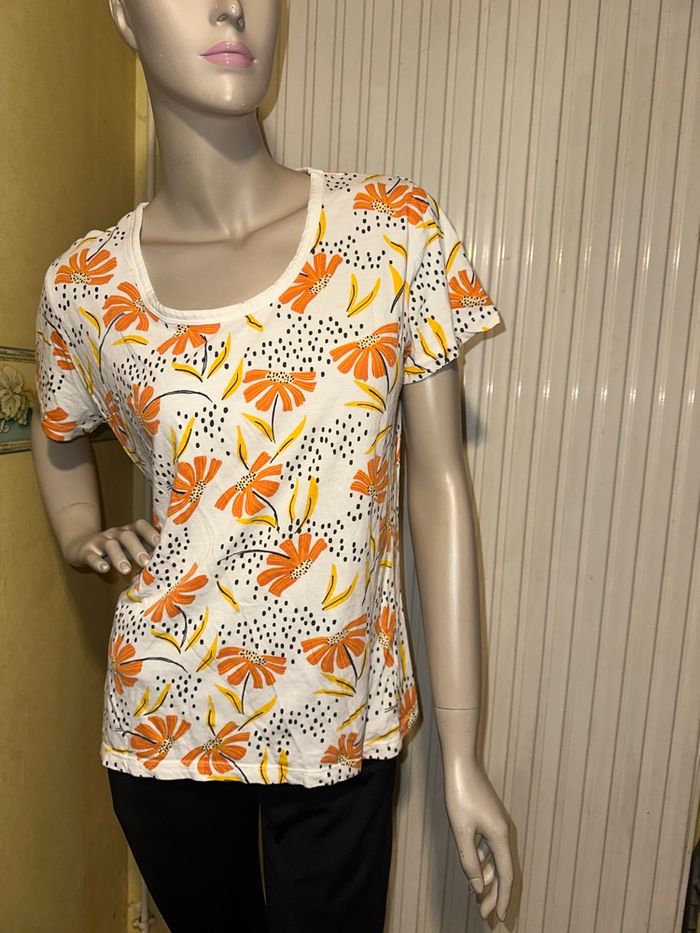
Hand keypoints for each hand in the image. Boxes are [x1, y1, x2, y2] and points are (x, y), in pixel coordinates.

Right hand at [64, 518, 160, 575]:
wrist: (80, 546)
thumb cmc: (113, 549)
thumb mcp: (128, 546)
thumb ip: (144, 549)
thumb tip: (168, 558)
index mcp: (128, 531)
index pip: (140, 526)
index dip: (150, 532)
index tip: (160, 543)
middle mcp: (115, 534)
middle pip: (127, 536)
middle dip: (137, 548)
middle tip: (146, 562)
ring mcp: (100, 541)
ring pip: (110, 545)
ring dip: (119, 557)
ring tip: (126, 570)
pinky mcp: (86, 551)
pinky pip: (92, 556)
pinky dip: (98, 562)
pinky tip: (105, 569)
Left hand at [443, 756, 512, 922]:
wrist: (461, 763)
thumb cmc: (460, 795)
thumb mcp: (461, 832)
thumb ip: (470, 861)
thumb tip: (479, 887)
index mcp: (500, 836)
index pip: (506, 875)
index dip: (503, 898)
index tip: (500, 918)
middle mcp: (503, 831)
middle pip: (503, 870)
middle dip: (495, 893)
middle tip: (484, 914)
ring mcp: (497, 824)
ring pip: (496, 859)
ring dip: (488, 878)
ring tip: (478, 897)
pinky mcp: (489, 817)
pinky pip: (490, 847)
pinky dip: (484, 861)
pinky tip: (475, 869)